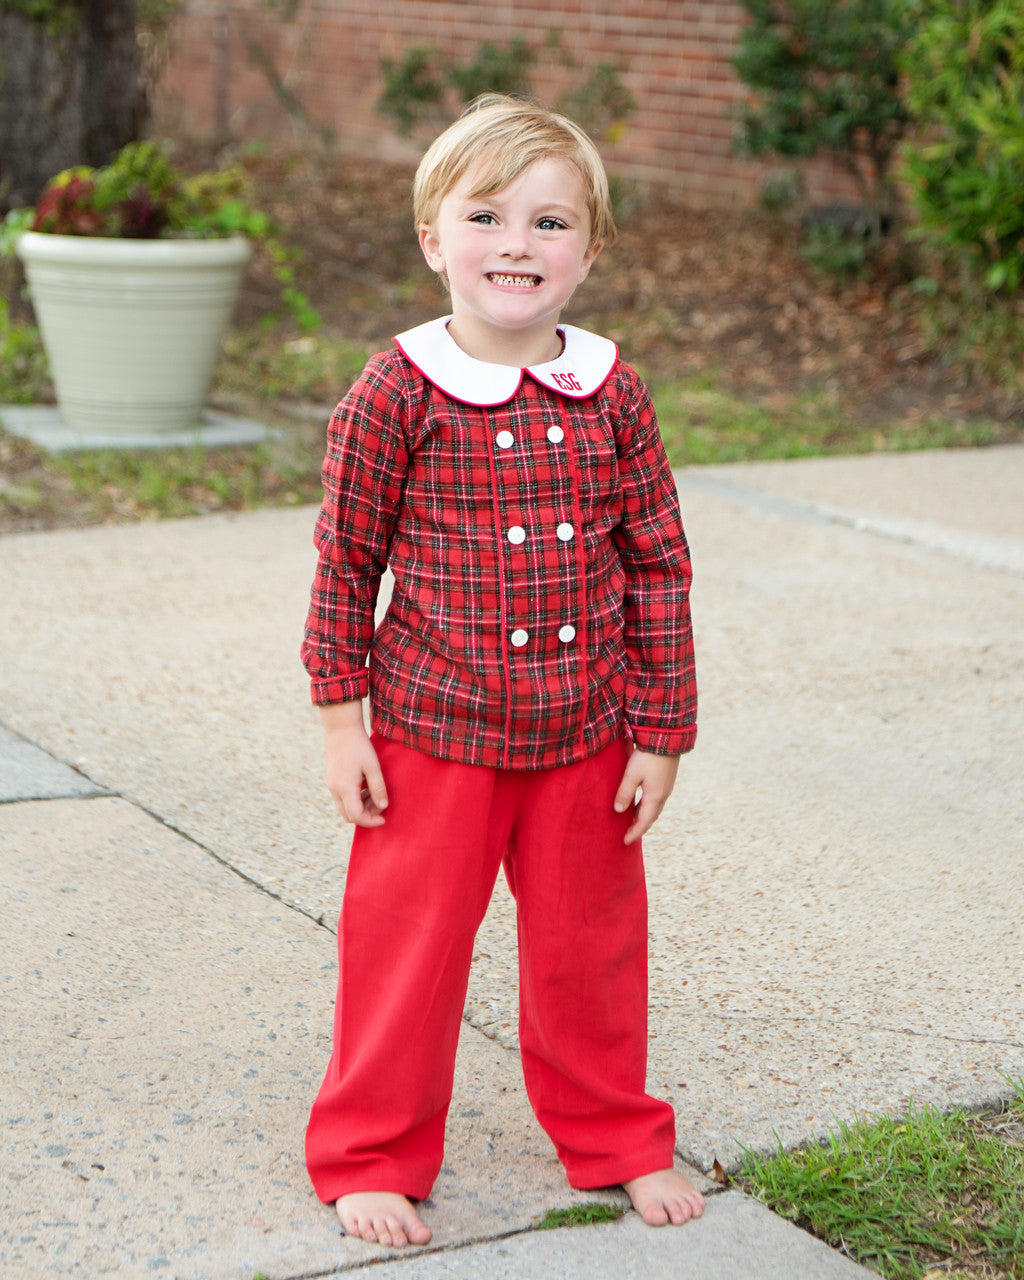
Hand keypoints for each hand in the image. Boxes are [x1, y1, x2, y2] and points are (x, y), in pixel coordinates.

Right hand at [320, 701, 387, 826]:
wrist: (341, 729)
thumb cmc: (359, 746)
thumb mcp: (373, 767)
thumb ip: (378, 788)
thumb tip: (383, 807)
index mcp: (345, 788)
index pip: (356, 816)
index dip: (371, 821)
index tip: (384, 818)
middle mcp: (335, 790)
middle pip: (348, 816)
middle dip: (365, 816)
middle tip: (380, 806)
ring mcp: (331, 785)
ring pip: (345, 807)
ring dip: (360, 807)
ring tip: (375, 794)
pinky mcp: (332, 780)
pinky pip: (342, 798)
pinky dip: (354, 799)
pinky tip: (365, 787)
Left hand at [613, 749, 679, 844]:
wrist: (667, 737)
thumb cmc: (647, 756)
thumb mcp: (631, 775)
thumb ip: (624, 793)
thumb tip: (618, 811)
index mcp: (655, 796)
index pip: (644, 821)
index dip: (634, 833)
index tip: (625, 842)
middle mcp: (663, 794)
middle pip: (651, 817)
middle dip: (640, 827)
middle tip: (628, 834)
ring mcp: (666, 787)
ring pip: (654, 808)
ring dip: (643, 816)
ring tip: (631, 820)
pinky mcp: (666, 779)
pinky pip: (656, 799)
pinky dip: (647, 806)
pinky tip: (639, 802)